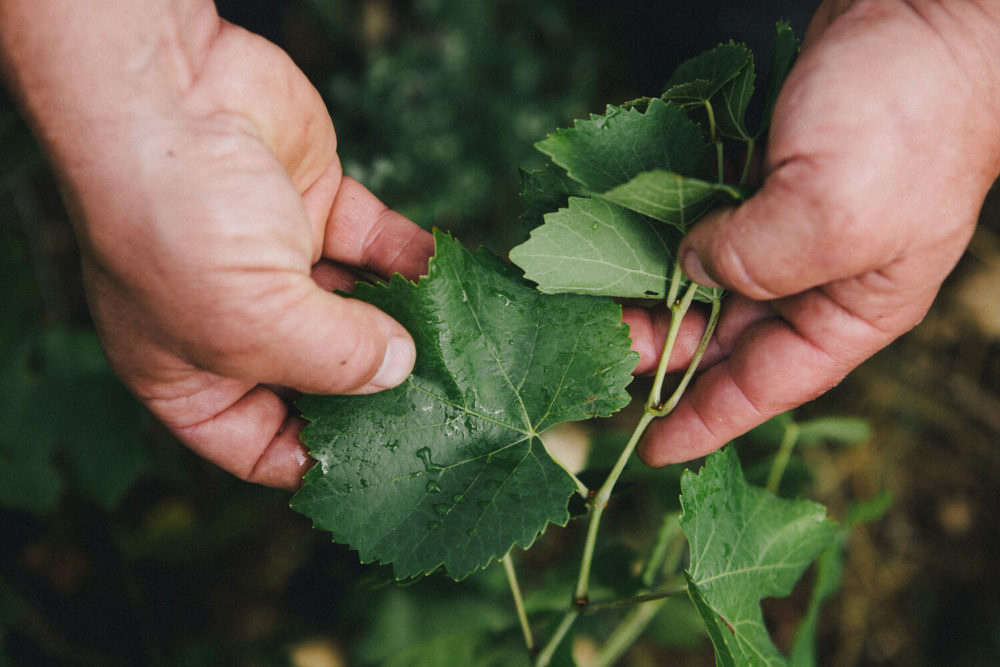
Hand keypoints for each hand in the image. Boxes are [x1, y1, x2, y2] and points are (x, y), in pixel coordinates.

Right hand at [1, 3, 432, 489]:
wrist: (168, 91)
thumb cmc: (175, 223)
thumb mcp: (251, 322)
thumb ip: (334, 361)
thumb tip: (402, 372)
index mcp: (188, 372)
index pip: (256, 443)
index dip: (312, 463)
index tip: (381, 471)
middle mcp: (234, 321)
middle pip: (321, 377)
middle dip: (377, 390)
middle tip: (445, 409)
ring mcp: (277, 261)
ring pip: (358, 308)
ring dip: (408, 324)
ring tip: (464, 349)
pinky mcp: (315, 204)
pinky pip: (378, 244)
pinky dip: (413, 261)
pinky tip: (456, 281)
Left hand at [625, 0, 999, 464]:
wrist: (933, 6)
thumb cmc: (910, 117)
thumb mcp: (833, 214)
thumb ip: (755, 261)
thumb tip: (692, 271)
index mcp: (852, 308)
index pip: (769, 386)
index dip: (707, 420)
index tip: (649, 446)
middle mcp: (818, 274)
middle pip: (726, 335)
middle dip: (662, 348)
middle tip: (600, 346)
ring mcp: (789, 221)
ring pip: (705, 279)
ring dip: (651, 290)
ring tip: (595, 297)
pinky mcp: (764, 173)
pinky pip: (700, 219)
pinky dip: (661, 231)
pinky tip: (620, 236)